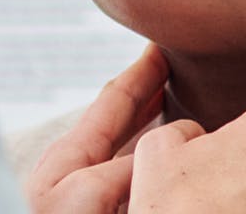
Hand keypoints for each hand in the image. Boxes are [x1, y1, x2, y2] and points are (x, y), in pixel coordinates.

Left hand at [23, 44, 168, 212]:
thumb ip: (121, 169)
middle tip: (175, 73)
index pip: (112, 102)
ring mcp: (83, 196)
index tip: (160, 48)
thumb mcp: (84, 192)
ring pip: (125, 153)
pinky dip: (148, 167)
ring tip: (175, 115)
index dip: (141, 75)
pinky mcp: (96, 212)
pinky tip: (160, 173)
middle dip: (147, 98)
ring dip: (151, 133)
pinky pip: (130, 183)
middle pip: (118, 123)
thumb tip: (158, 153)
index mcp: (70, 156)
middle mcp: (76, 172)